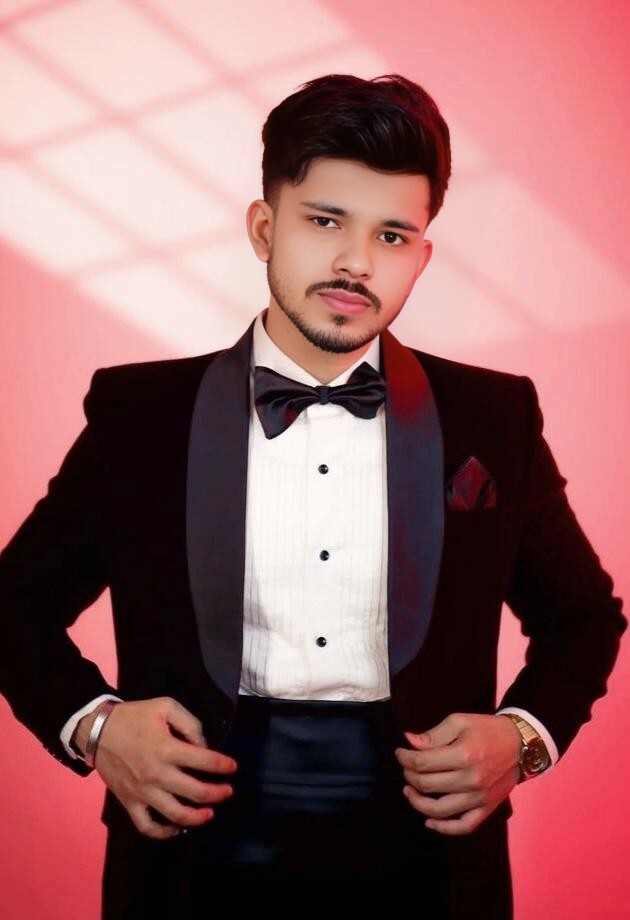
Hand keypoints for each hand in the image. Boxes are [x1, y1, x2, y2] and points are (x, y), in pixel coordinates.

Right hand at [84, 697, 237, 839]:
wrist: (97, 730)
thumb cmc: (134, 717)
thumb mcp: (165, 707)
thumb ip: (189, 723)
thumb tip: (203, 745)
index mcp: (167, 748)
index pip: (205, 761)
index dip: (223, 765)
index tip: (232, 767)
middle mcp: (157, 774)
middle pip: (195, 792)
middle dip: (217, 793)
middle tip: (228, 791)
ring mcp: (143, 792)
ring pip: (175, 814)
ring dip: (198, 817)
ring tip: (210, 813)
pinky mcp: (129, 802)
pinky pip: (147, 826)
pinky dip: (163, 832)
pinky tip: (177, 828)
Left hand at [394, 712, 521, 835]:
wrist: (521, 744)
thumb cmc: (488, 730)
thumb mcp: (460, 721)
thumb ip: (434, 734)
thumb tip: (409, 742)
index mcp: (464, 754)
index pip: (422, 762)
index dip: (405, 758)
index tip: (400, 753)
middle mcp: (471, 779)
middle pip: (427, 785)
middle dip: (409, 776)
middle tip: (406, 768)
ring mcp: (480, 797)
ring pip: (440, 810)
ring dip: (418, 802)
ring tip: (409, 791)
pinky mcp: (487, 808)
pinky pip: (464, 826)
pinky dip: (444, 828)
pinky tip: (430, 821)